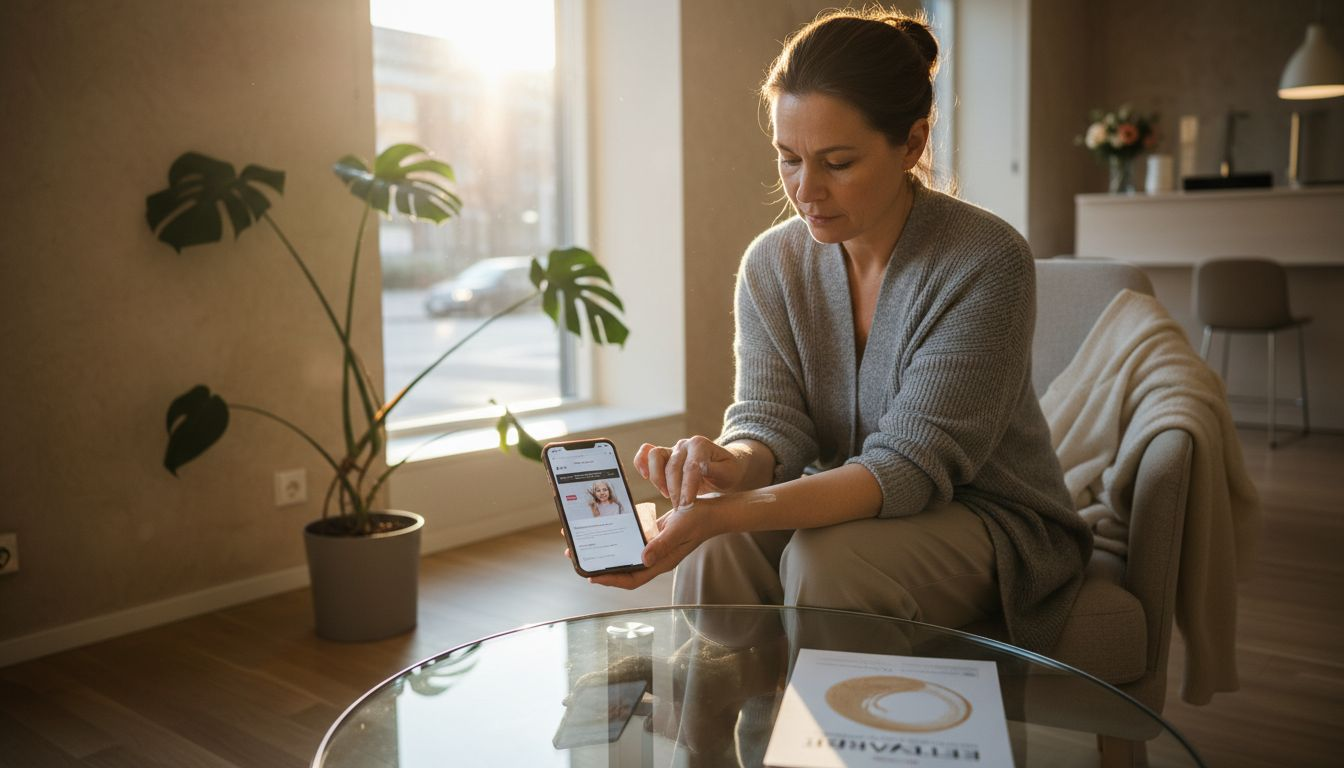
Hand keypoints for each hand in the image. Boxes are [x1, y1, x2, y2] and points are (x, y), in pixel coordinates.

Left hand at [589, 498, 724, 589]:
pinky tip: (609, 529)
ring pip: (626, 555)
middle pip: (624, 569)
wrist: (713, 512)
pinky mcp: (654, 537)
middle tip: (577, 556)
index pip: (631, 579)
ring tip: (588, 542)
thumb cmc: (699, 520)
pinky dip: (620, 538)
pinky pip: (633, 542)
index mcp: (660, 562)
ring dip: (608, 551)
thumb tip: (643, 559)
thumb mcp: (679, 529)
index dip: (610, 580)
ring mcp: (654, 549)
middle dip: (601, 566)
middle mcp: (654, 559)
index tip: (591, 577)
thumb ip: (661, 544)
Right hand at [635, 437, 745, 508]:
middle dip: (675, 490)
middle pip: (672, 466)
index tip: (687, 504)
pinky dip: (641, 462)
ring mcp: (672, 449)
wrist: (724, 468)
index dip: (688, 486)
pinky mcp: (664, 456)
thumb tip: (701, 468)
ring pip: (655, 457)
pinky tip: (645, 476)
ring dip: (659, 480)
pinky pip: (646, 453)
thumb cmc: (727, 472)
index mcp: (701, 445)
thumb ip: (716, 470)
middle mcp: (684, 444)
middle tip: (680, 508)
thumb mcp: (729, 473)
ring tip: (668, 496)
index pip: (691, 467)